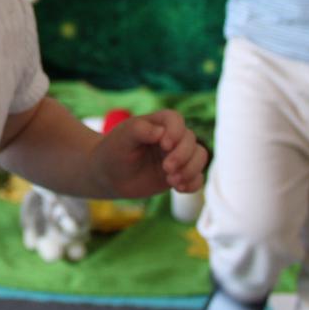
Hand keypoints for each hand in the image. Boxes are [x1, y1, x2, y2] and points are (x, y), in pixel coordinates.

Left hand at [91, 109, 207, 197]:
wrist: (108, 175)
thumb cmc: (113, 151)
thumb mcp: (121, 138)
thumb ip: (138, 130)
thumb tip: (160, 132)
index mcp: (157, 123)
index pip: (176, 120)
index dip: (176, 132)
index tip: (164, 145)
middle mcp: (170, 138)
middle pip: (191, 140)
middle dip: (183, 156)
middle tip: (166, 169)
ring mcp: (177, 156)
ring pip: (200, 157)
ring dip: (191, 170)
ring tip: (172, 181)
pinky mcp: (179, 174)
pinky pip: (197, 177)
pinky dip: (193, 183)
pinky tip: (178, 189)